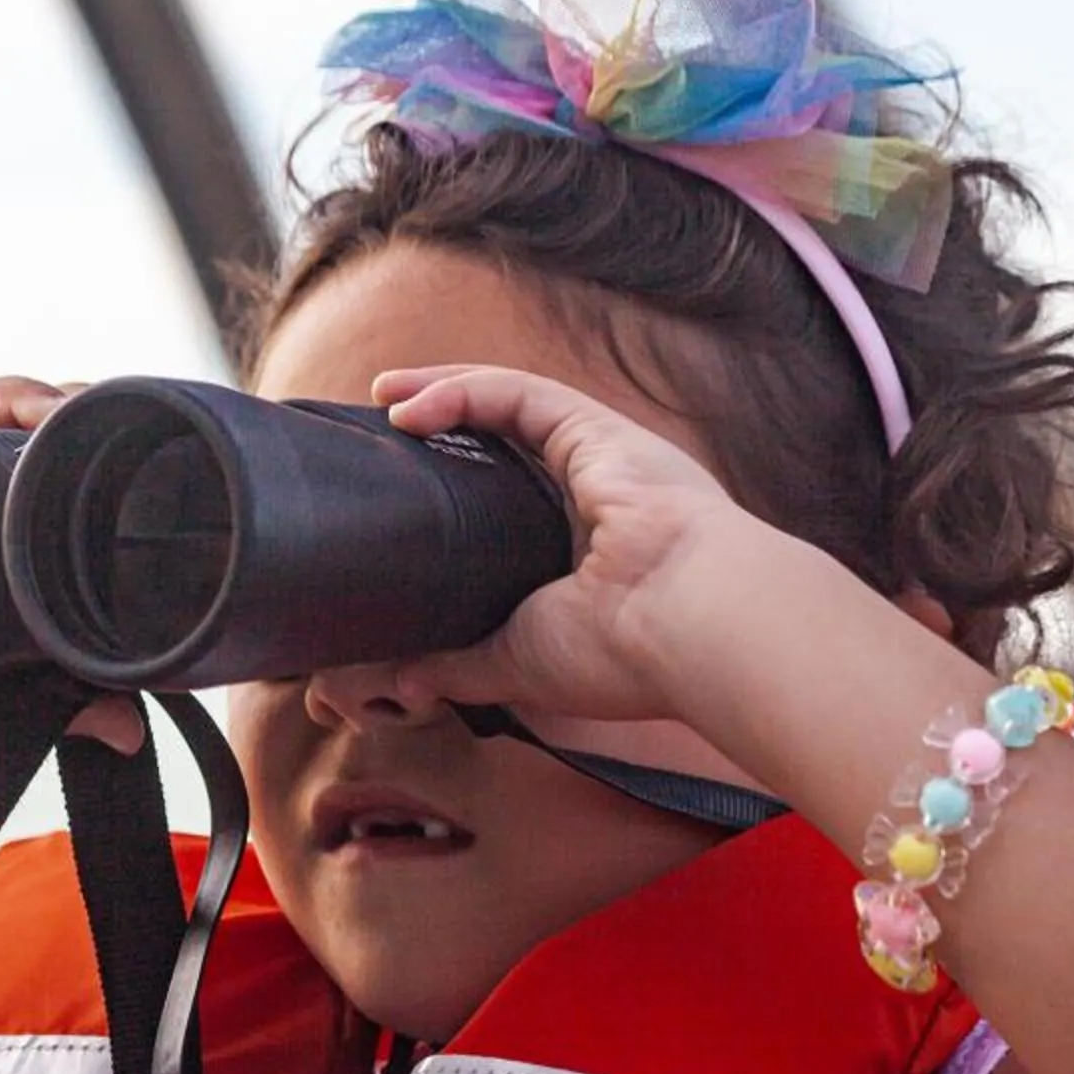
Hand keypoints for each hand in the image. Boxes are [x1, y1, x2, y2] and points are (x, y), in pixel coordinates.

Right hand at [0, 377, 139, 781]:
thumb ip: (61, 705)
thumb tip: (126, 733)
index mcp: (2, 540)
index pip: (56, 469)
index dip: (90, 443)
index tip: (126, 437)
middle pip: (19, 424)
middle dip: (58, 407)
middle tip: (88, 416)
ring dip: (13, 392)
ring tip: (43, 407)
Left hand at [371, 363, 773, 722]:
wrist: (690, 627)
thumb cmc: (622, 655)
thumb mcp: (519, 664)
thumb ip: (463, 666)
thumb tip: (404, 683)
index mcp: (589, 556)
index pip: (513, 510)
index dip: (460, 495)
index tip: (406, 500)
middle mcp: (598, 498)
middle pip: (508, 446)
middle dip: (447, 431)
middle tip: (387, 435)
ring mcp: (601, 458)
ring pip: (509, 404)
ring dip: (441, 393)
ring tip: (384, 398)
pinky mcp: (595, 429)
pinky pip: (516, 392)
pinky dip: (460, 391)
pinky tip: (409, 407)